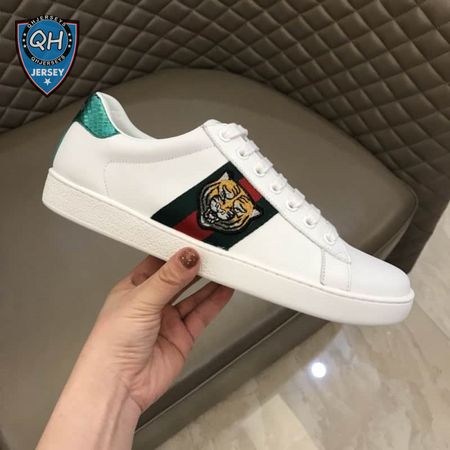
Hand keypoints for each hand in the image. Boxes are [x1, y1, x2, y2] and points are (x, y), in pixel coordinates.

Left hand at [83, 247, 233, 411]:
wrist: (119, 386)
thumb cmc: (113, 342)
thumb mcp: (141, 300)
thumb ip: (169, 278)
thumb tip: (189, 256)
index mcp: (134, 287)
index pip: (159, 262)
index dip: (176, 250)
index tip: (195, 238)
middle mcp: (152, 302)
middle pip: (179, 278)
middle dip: (196, 265)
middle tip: (215, 252)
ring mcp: (168, 319)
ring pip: (193, 295)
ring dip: (209, 282)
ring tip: (226, 267)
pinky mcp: (182, 335)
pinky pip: (202, 314)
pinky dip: (214, 301)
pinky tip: (225, 289)